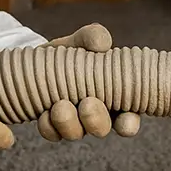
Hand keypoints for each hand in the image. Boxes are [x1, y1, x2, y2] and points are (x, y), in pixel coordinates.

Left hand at [37, 24, 141, 141]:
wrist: (41, 56)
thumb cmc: (73, 50)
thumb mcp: (84, 39)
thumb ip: (95, 36)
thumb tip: (101, 44)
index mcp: (113, 96)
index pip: (128, 118)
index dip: (129, 123)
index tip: (125, 119)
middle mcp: (96, 114)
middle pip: (102, 128)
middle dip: (95, 121)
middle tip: (87, 104)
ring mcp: (74, 122)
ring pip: (75, 133)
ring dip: (69, 123)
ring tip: (60, 106)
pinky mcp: (52, 125)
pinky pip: (52, 133)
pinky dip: (48, 126)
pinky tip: (44, 112)